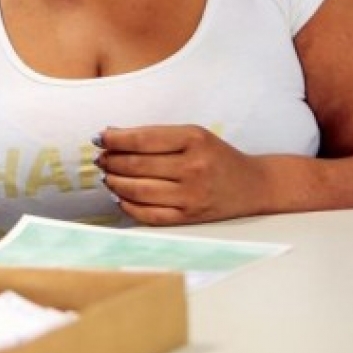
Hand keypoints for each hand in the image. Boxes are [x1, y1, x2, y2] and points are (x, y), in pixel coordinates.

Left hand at [95, 125, 270, 224]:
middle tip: (101, 158)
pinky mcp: (189, 217)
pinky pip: (148, 214)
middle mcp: (193, 167)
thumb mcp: (193, 135)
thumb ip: (154, 135)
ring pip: (137, 190)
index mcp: (194, 140)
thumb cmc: (216, 156)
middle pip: (136, 165)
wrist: (254, 185)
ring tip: (107, 175)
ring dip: (114, 182)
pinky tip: (119, 197)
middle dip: (111, 161)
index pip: (142, 139)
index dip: (115, 139)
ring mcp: (191, 195)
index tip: (98, 138)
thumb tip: (110, 134)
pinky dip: (127, 205)